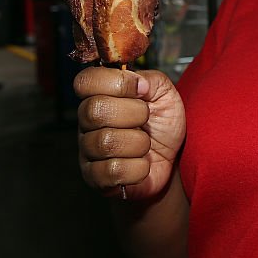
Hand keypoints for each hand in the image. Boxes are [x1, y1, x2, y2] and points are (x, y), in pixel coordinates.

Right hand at [75, 67, 185, 199]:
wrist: (172, 161)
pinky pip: (113, 170)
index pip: (85, 81)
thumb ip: (151, 79)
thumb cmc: (163, 125)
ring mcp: (88, 150)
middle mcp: (87, 122)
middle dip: (134, 114)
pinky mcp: (95, 177)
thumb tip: (136, 81)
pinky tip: (140, 163)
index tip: (141, 90)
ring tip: (145, 144)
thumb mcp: (165, 94)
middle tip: (146, 120)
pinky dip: (138, 168)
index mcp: (100, 96)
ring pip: (105, 142)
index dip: (116, 82)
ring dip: (139, 143)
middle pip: (94, 111)